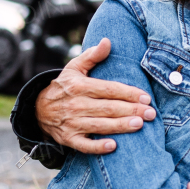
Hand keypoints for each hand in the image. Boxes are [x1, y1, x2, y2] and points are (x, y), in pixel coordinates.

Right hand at [37, 38, 154, 154]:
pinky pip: (85, 145)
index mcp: (80, 86)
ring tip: (139, 125)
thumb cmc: (64, 86)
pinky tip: (113, 146)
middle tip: (151, 113)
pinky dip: (98, 146)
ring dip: (120, 126)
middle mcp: (76, 104)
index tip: (146, 97)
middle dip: (131, 110)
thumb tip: (107, 41)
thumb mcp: (74, 67)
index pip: (109, 89)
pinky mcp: (69, 138)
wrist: (38, 108)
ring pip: (100, 125)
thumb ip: (93, 55)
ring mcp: (72, 123)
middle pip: (109, 108)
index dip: (128, 93)